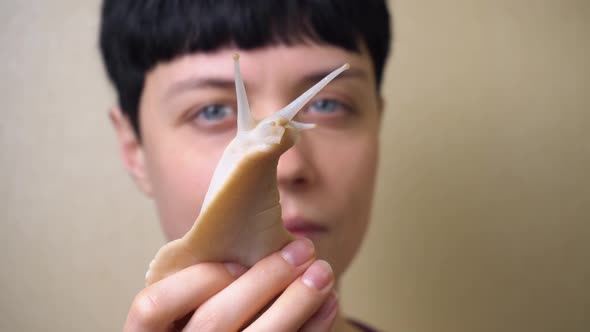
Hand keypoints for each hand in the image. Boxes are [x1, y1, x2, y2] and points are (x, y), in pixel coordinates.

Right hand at [124, 238, 337, 330]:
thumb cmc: (201, 317)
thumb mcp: (187, 304)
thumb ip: (202, 280)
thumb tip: (251, 228)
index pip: (153, 307)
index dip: (195, 281)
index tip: (238, 261)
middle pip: (214, 322)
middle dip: (264, 280)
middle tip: (303, 249)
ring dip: (297, 302)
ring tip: (323, 272)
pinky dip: (312, 328)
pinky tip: (329, 303)